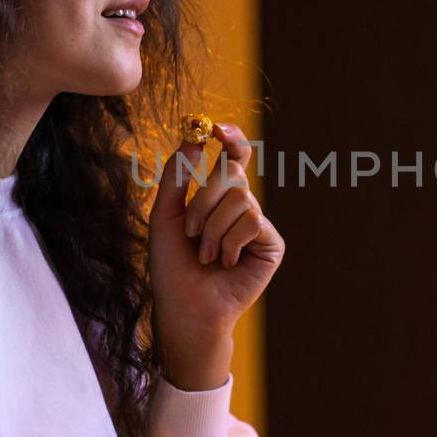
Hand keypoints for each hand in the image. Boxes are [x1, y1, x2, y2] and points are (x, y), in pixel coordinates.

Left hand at [148, 123, 284, 389]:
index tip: (216, 128)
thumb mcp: (166, 216)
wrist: (186, 308)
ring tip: (207, 255)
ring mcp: (258, 224)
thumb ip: (177, 176)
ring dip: (213, 228)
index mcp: (218, 197)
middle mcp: (241, 206)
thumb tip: (193, 138)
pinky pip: (252, 220)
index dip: (231, 138)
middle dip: (204, 200)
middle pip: (232, 173)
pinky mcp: (271, 244)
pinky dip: (231, 241)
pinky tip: (226, 263)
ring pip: (240, 198)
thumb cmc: (173, 267)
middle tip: (191, 231)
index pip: (233, 157)